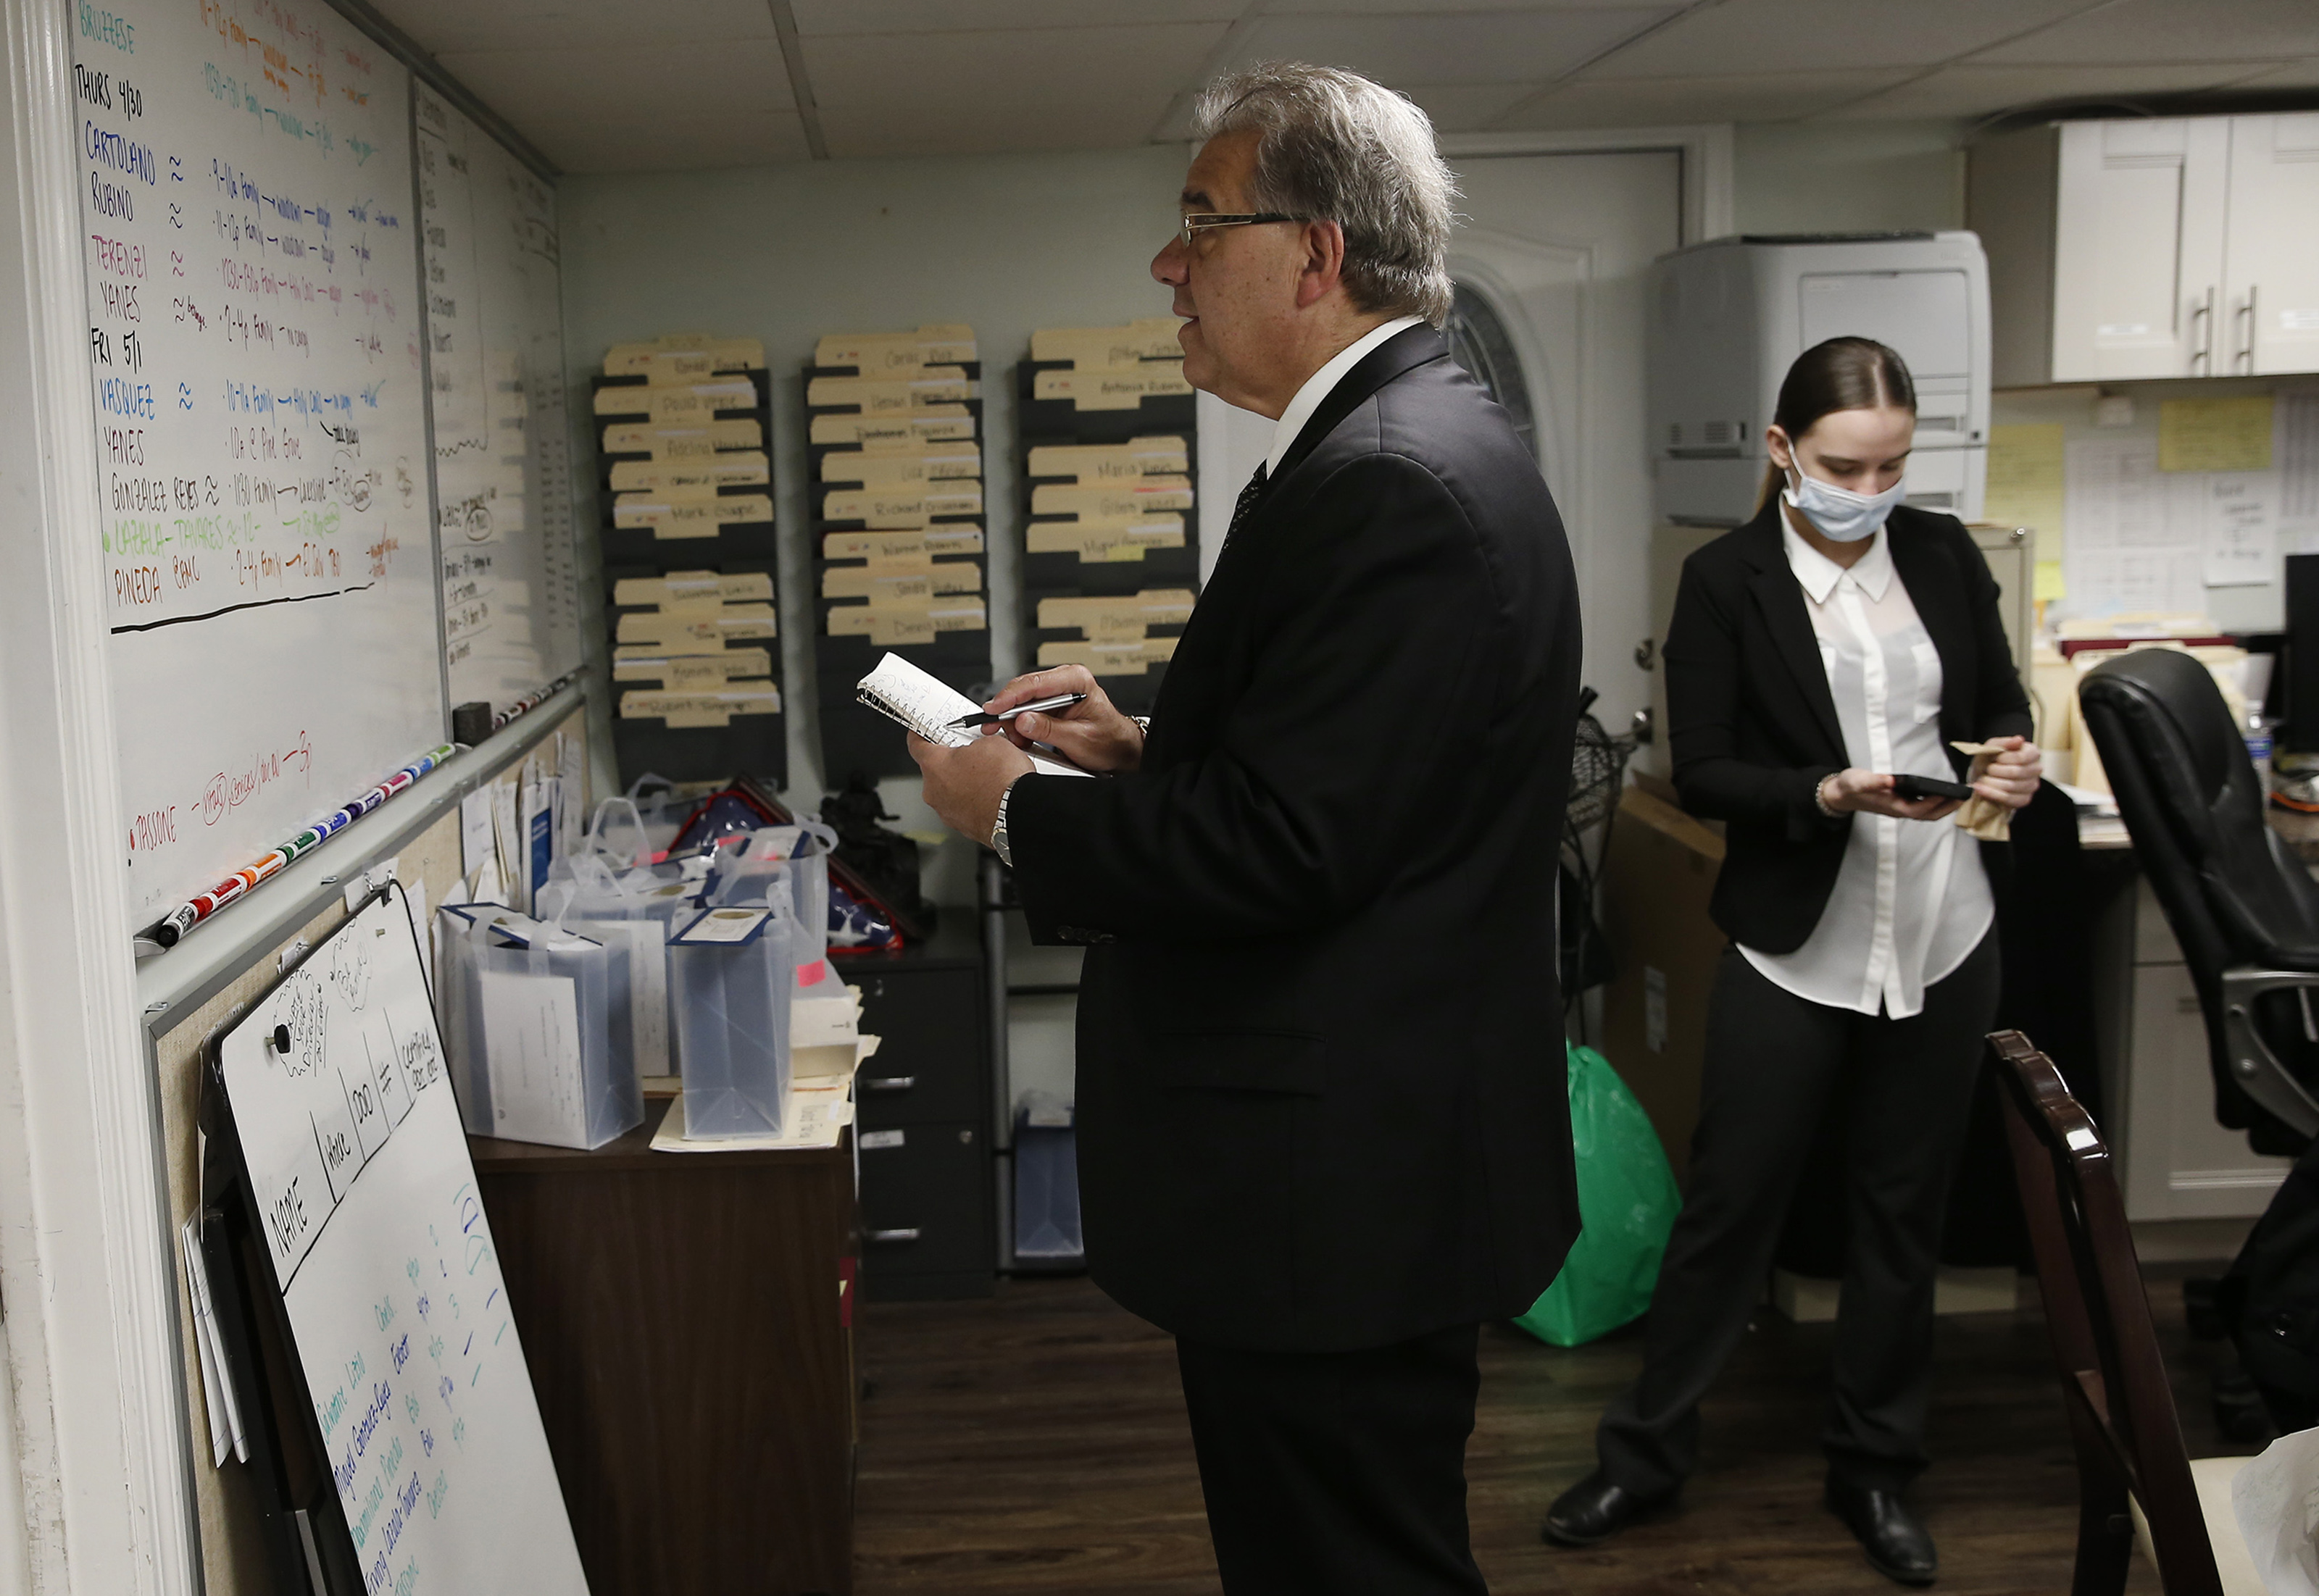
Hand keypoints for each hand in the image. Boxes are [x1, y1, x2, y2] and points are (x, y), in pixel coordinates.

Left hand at [909, 731, 1032, 846]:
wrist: (1019, 812)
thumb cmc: (1004, 780)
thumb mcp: (991, 742)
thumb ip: (974, 743)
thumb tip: (978, 748)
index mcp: (934, 765)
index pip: (915, 744)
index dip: (919, 735)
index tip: (922, 733)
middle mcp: (934, 791)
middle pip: (936, 770)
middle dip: (953, 762)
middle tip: (972, 756)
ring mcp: (946, 811)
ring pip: (949, 790)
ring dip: (964, 782)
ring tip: (987, 777)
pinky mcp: (962, 826)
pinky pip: (963, 807)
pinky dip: (973, 800)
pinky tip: (991, 794)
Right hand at [979, 665, 1144, 774]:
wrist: (1119, 750)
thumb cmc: (1109, 741)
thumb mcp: (1079, 739)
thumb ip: (1049, 729)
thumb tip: (1022, 721)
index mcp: (1076, 680)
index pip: (1036, 684)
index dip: (1011, 696)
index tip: (994, 709)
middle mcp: (1065, 681)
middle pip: (1024, 689)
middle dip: (1007, 710)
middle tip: (992, 726)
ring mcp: (1057, 692)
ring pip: (1022, 700)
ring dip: (1013, 721)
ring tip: (1015, 739)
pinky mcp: (1050, 704)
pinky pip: (1027, 710)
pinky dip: (1020, 725)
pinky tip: (1021, 738)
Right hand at [1821, 768, 1959, 822]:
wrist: (1840, 794)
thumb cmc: (1849, 787)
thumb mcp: (1858, 781)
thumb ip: (1873, 781)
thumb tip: (1891, 779)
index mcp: (1891, 806)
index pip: (1918, 809)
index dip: (1933, 803)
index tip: (1948, 794)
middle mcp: (1898, 810)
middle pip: (1928, 815)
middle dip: (1947, 808)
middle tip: (1964, 798)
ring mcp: (1900, 808)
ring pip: (1927, 813)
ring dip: (1944, 807)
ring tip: (1959, 797)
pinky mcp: (1900, 803)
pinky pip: (1923, 807)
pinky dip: (1935, 803)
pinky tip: (1942, 795)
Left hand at [1973, 736, 2042, 810]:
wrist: (1982, 777)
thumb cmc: (1989, 760)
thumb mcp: (1991, 748)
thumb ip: (2003, 742)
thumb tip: (2019, 739)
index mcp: (2032, 753)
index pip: (2021, 757)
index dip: (2003, 759)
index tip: (1993, 759)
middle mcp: (2036, 769)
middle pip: (2016, 772)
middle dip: (1994, 771)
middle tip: (1986, 769)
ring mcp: (2032, 786)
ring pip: (2011, 787)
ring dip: (1991, 782)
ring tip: (1981, 779)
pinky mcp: (2024, 799)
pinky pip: (2009, 799)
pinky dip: (1991, 794)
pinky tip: (1980, 789)